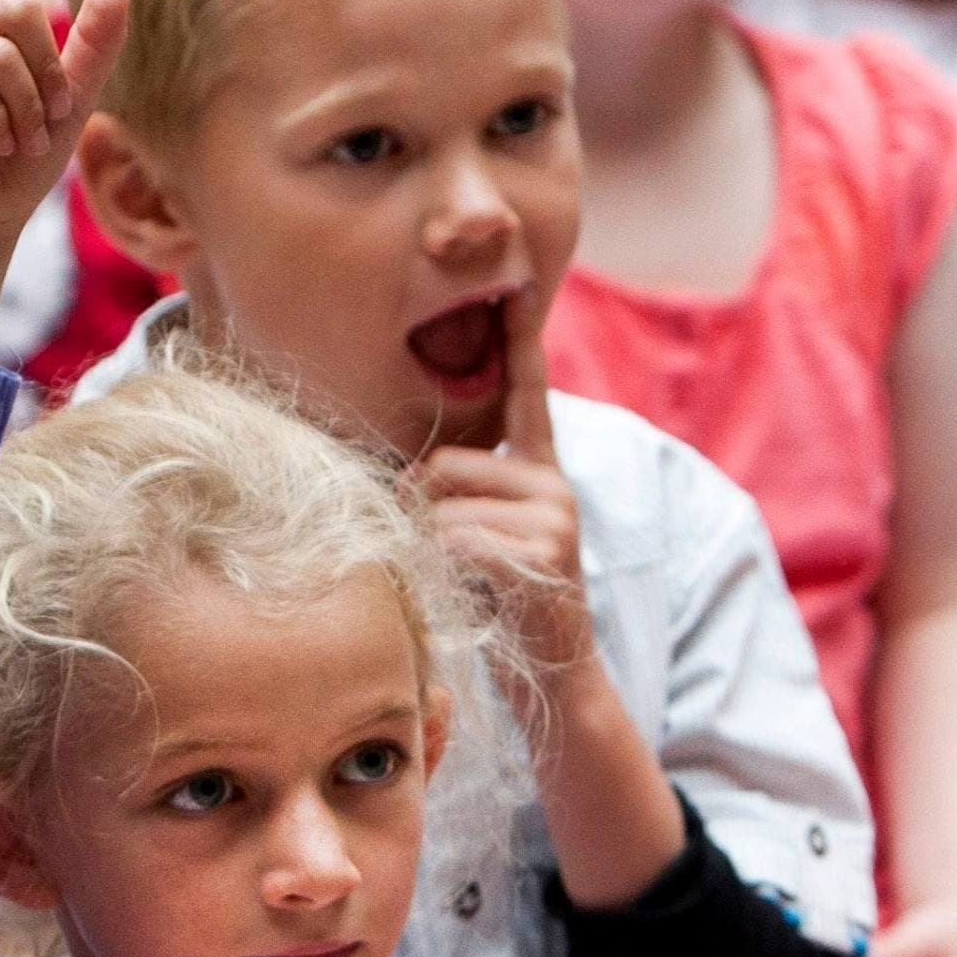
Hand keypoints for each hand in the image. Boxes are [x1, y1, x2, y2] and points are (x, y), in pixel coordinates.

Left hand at [415, 305, 598, 693]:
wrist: (554, 675)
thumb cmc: (500, 605)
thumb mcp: (476, 539)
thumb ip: (454, 496)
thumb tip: (401, 480)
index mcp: (538, 470)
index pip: (527, 394)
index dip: (521, 338)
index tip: (518, 281)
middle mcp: (553, 483)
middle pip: (443, 463)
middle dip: (421, 508)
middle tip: (443, 555)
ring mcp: (554, 516)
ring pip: (444, 506)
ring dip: (431, 547)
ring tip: (463, 581)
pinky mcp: (544, 552)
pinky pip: (458, 540)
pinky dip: (447, 569)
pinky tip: (475, 594)